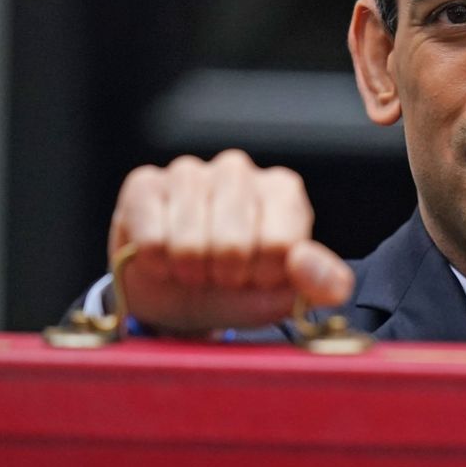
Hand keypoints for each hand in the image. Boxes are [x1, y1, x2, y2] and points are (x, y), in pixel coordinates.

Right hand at [107, 149, 353, 333]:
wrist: (177, 296)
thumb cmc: (238, 288)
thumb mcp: (288, 294)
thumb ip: (321, 283)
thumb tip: (304, 263)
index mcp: (283, 190)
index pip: (280, 246)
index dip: (263, 277)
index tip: (257, 277)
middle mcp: (238, 170)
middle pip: (234, 244)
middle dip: (225, 276)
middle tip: (221, 275)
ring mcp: (188, 172)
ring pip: (190, 242)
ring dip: (190, 271)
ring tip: (194, 266)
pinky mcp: (143, 184)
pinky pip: (151, 239)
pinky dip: (157, 264)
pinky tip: (163, 255)